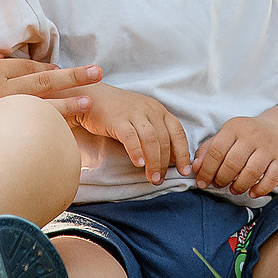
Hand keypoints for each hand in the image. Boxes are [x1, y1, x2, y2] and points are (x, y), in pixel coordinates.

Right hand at [0, 46, 101, 123]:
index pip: (27, 67)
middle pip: (43, 82)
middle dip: (73, 77)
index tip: (64, 71)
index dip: (48, 69)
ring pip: (41, 107)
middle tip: (97, 74)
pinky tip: (61, 136)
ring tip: (90, 102)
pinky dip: (45, 131)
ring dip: (68, 104)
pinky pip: (25, 130)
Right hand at [71, 85, 192, 184]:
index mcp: (159, 111)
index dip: (183, 153)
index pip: (178, 133)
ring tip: (152, 178)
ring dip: (154, 161)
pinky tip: (138, 164)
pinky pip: (130, 137)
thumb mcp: (143, 120)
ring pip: (151, 140)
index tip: (184, 171)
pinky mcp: (118, 118)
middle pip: (164, 140)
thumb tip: (171, 160)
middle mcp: (150, 110)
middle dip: (164, 163)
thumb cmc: (119, 113)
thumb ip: (156, 135)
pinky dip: (136, 151)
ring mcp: (134, 113)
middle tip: (160, 180)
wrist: (93, 97)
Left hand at [191, 114, 277, 197]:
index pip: (216, 151)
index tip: (202, 183)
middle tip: (218, 185)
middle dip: (222, 179)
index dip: (206, 170)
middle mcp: (252, 135)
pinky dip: (260, 189)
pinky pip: (272, 178)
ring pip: (252, 171)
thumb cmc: (246, 136)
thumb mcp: (227, 136)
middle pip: (233, 163)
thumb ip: (208, 150)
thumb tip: (195, 168)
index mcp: (234, 127)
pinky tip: (252, 192)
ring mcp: (269, 147)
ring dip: (239, 186)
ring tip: (233, 189)